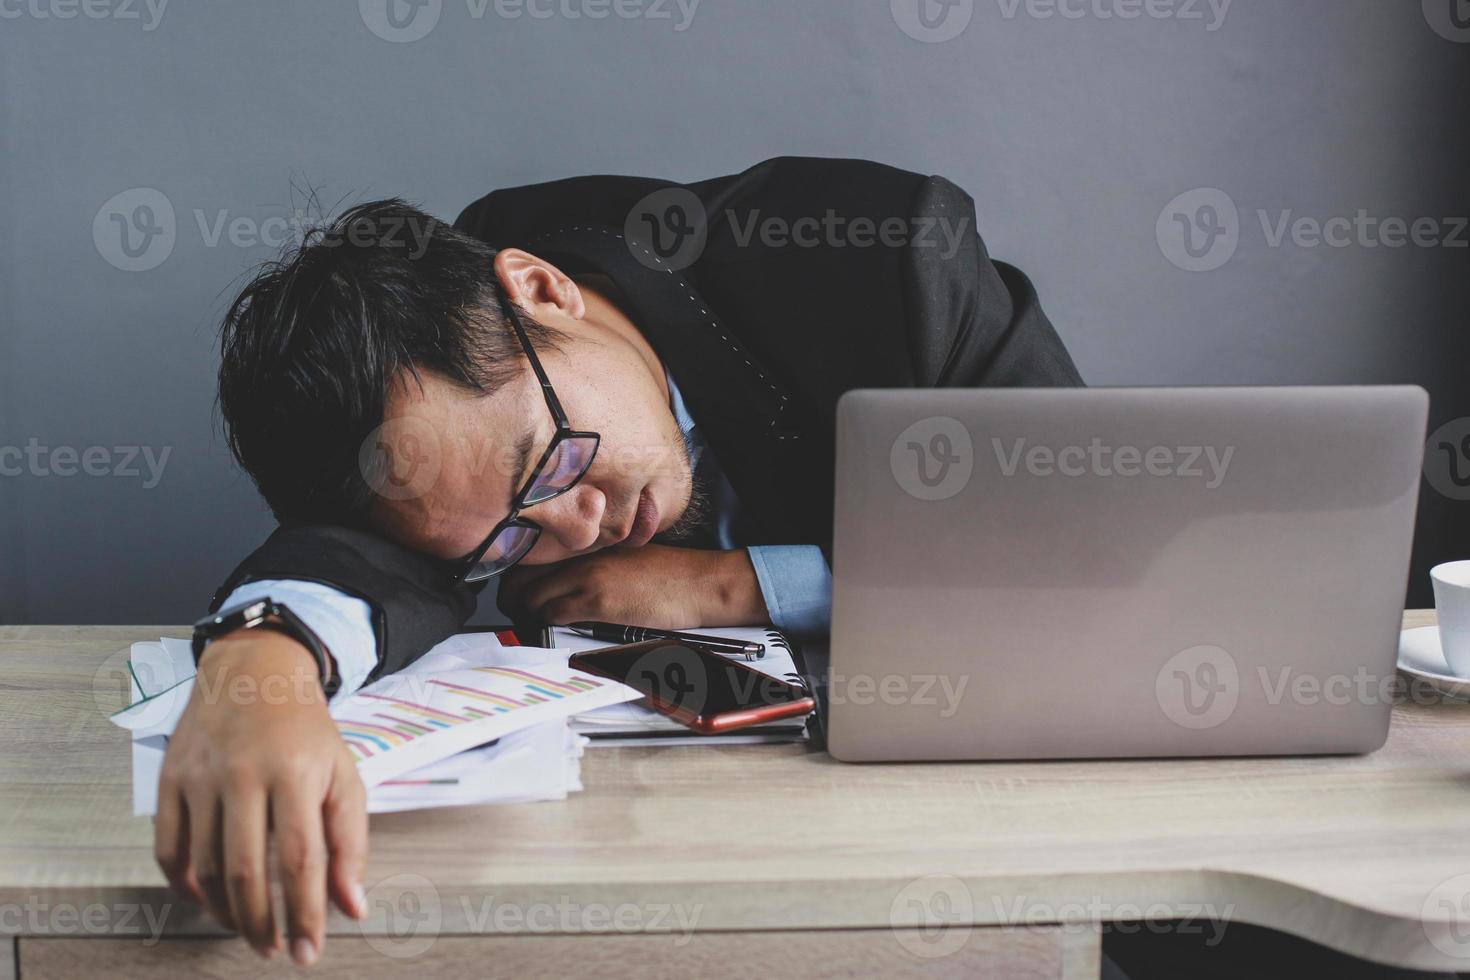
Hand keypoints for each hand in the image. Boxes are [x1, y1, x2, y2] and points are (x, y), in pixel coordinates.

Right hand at [154, 630, 367, 965]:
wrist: (254, 673)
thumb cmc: (305, 732)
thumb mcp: (344, 776)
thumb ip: (350, 843)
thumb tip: (352, 908)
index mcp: (296, 771)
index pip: (300, 858)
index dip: (304, 912)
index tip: (308, 951)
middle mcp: (244, 773)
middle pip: (245, 869)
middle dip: (260, 923)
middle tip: (273, 950)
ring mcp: (201, 777)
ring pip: (203, 867)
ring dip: (225, 910)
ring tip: (247, 928)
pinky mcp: (170, 780)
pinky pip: (168, 850)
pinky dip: (185, 887)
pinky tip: (208, 901)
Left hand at [498, 544, 768, 627]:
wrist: (702, 582)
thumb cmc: (673, 574)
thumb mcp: (627, 558)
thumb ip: (596, 563)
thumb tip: (570, 582)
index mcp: (590, 541)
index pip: (533, 554)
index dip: (516, 576)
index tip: (515, 589)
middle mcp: (583, 553)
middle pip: (521, 574)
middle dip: (511, 597)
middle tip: (515, 612)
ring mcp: (588, 575)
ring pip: (529, 596)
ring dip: (523, 615)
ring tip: (528, 625)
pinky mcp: (598, 600)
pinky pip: (552, 613)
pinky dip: (542, 625)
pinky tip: (548, 631)